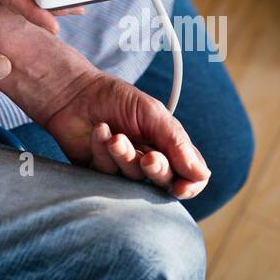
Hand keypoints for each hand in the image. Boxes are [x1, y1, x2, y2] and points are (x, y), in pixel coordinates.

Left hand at [43, 70, 210, 202]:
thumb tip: (202, 176)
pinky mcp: (99, 172)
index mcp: (168, 146)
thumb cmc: (116, 98)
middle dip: (157, 171)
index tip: (181, 187)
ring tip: (115, 136)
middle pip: (163, 181)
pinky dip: (103, 149)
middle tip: (148, 157)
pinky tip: (99, 130)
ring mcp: (123, 168)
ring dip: (125, 156)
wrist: (76, 91)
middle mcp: (148, 161)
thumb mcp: (151, 112)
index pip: (191, 175)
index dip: (190, 186)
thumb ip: (176, 142)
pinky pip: (106, 173)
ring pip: (133, 178)